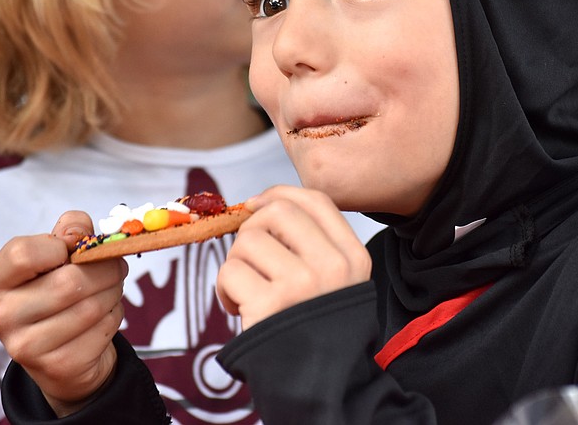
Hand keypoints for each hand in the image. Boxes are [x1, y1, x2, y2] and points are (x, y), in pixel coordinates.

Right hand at [0, 211, 127, 416]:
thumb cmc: (60, 292)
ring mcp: (27, 346)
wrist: (64, 354)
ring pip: (91, 307)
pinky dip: (114, 316)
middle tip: (115, 269)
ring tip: (109, 291)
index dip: (62, 246)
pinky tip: (103, 317)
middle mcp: (4, 315)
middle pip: (70, 282)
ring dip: (114, 293)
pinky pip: (102, 329)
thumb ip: (71, 230)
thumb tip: (80, 230)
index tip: (75, 250)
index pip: (24, 254)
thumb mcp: (60, 255)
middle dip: (107, 271)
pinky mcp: (57, 365)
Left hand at [217, 185, 371, 329]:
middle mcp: (333, 266)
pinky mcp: (270, 304)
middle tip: (250, 258)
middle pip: (278, 213)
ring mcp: (303, 284)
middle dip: (251, 229)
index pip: (316, 200)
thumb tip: (260, 203)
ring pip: (248, 241)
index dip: (279, 193)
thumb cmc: (317, 328)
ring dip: (236, 264)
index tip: (256, 204)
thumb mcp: (337, 282)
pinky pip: (230, 272)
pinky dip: (225, 289)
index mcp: (353, 256)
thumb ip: (313, 244)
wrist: (322, 385)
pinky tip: (238, 308)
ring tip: (246, 291)